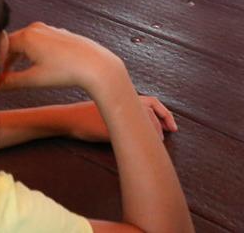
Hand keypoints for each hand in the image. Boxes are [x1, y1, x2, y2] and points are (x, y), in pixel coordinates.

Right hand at [0, 22, 127, 95]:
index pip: (0, 46)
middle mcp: (36, 28)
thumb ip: (11, 82)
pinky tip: (32, 66)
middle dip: (2, 60)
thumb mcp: (34, 79)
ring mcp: (49, 30)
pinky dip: (30, 54)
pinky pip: (37, 41)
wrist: (95, 66)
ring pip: (25, 42)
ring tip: (11, 74)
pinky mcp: (59, 35)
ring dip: (16, 58)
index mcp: (27, 36)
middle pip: (11, 42)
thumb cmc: (66, 71)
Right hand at [60, 97, 177, 142]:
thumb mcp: (107, 110)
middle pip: (152, 109)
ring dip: (156, 130)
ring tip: (160, 140)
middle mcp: (123, 103)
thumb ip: (122, 112)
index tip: (171, 124)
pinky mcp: (112, 127)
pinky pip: (133, 133)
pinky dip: (144, 138)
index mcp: (123, 97)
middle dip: (165, 120)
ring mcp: (118, 115)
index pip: (151, 102)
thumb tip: (139, 124)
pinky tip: (146, 146)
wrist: (70, 120)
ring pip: (146, 119)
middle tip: (173, 130)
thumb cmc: (86, 116)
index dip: (164, 112)